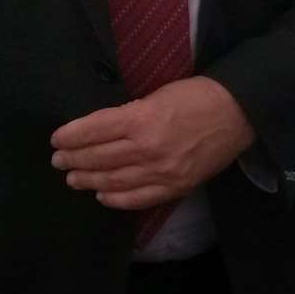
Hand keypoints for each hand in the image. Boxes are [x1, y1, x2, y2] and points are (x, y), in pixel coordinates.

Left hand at [50, 76, 255, 209]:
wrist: (238, 112)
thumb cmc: (198, 95)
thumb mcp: (158, 94)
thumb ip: (129, 114)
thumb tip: (101, 129)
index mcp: (142, 119)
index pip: (94, 131)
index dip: (71, 136)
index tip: (56, 139)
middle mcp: (147, 149)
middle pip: (99, 158)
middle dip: (73, 159)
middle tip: (58, 160)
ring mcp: (161, 172)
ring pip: (113, 181)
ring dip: (88, 180)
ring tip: (73, 178)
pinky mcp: (175, 186)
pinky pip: (138, 199)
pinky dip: (116, 199)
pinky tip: (102, 195)